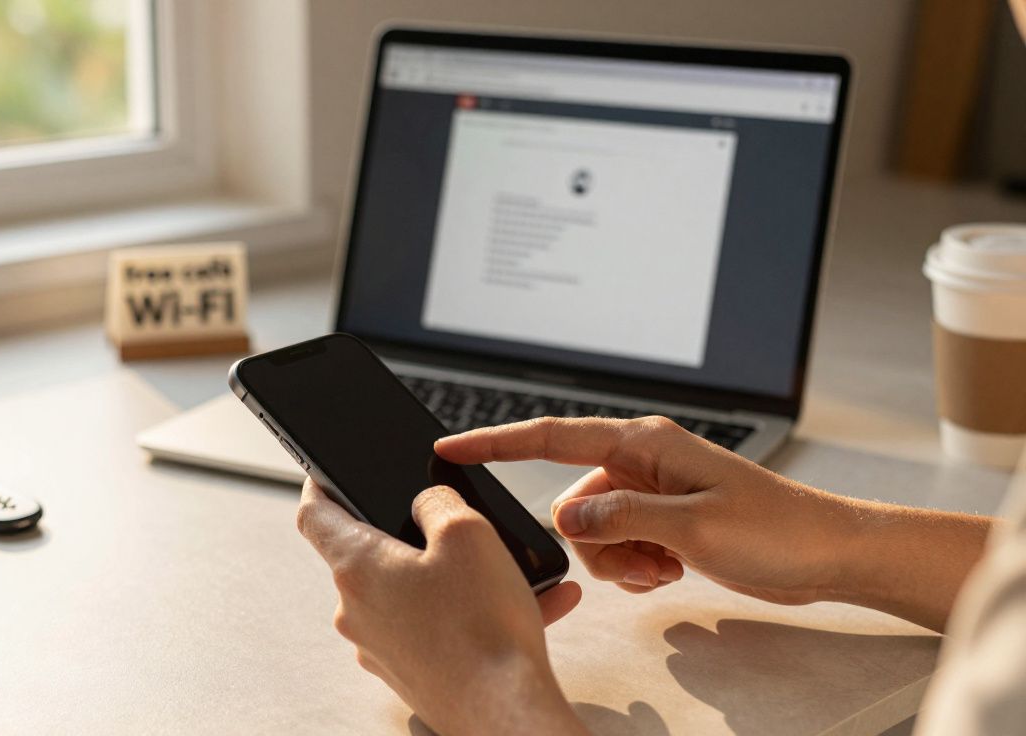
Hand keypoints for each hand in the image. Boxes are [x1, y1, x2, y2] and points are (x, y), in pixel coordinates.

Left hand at [296, 478, 587, 735]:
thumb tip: (428, 504)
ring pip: (415, 593)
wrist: (506, 714)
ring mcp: (382, 647)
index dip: (320, 485)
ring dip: (460, 577)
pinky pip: (439, 628)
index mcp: (357, 568)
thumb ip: (438, 501)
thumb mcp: (468, 532)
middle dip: (413, 535)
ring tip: (516, 572)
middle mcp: (358, 612)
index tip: (326, 475)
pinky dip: (475, 613)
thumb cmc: (483, 628)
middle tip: (459, 525)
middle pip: (373, 555)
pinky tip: (532, 605)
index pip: (315, 515)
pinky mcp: (412, 673)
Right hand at [436, 417, 991, 630]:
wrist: (824, 554)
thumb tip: (566, 516)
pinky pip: (617, 547)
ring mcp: (650, 493)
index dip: (496, 442)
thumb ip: (621, 516)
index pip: (553, 437)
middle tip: (644, 558)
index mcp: (643, 443)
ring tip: (666, 565)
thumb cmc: (776, 528)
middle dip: (595, 541)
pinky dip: (635, 567)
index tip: (451, 448)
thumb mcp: (693, 524)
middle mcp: (640, 462)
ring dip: (619, 560)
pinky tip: (672, 569)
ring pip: (592, 531)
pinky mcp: (661, 521)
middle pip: (572, 502)